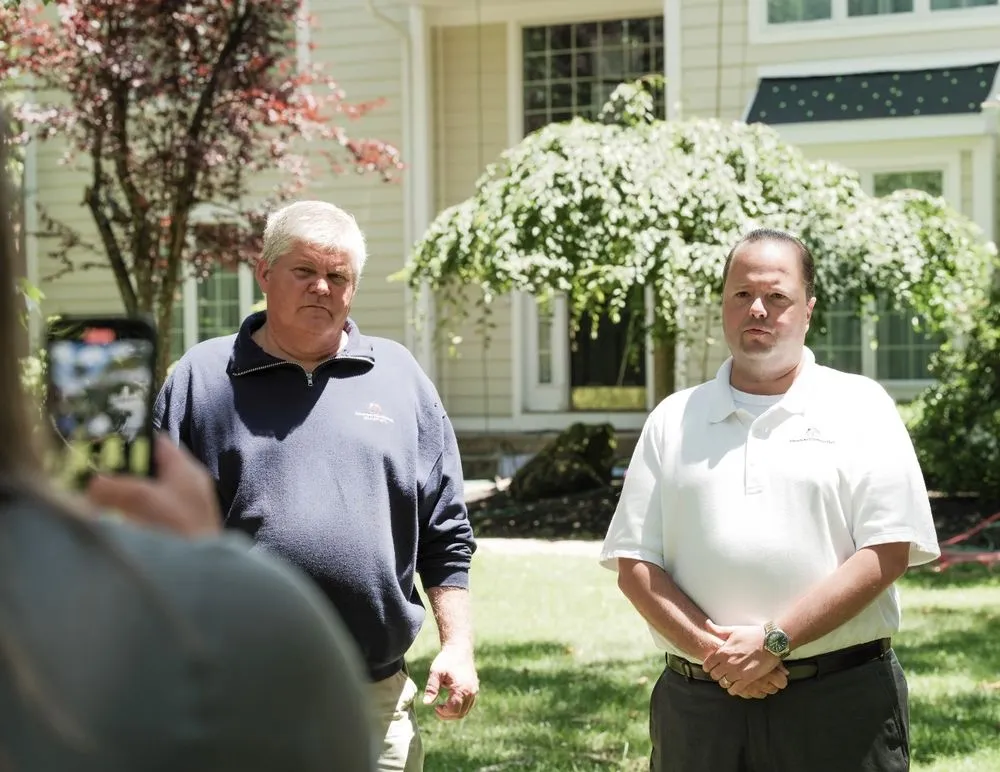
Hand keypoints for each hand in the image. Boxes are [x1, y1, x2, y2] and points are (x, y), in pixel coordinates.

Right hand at [86, 434, 221, 537]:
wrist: (199, 573)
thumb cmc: (178, 528)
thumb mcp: (144, 499)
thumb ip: (114, 487)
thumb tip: (92, 485)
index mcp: (187, 470)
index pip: (158, 443)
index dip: (131, 440)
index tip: (102, 446)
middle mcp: (188, 486)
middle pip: (150, 470)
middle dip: (121, 472)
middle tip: (92, 477)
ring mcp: (183, 511)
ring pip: (147, 495)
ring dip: (123, 497)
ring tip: (95, 501)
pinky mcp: (176, 532)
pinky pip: (148, 517)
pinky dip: (130, 517)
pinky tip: (112, 525)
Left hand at [422, 645, 478, 719]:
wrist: (459, 649)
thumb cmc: (446, 660)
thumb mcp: (435, 672)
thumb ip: (431, 688)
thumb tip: (426, 703)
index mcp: (461, 688)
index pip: (453, 710)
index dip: (443, 713)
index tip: (435, 707)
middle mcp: (470, 691)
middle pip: (460, 714)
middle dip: (448, 715)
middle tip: (437, 710)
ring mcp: (474, 691)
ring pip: (465, 711)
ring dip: (454, 713)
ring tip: (443, 707)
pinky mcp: (475, 689)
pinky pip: (468, 705)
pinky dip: (460, 708)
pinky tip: (450, 701)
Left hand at [702, 622, 782, 697]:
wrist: (771, 642)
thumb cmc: (753, 635)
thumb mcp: (733, 630)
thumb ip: (718, 630)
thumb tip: (707, 624)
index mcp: (723, 651)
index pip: (707, 665)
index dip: (708, 667)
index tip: (711, 667)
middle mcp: (728, 663)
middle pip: (714, 675)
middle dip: (716, 674)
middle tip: (721, 673)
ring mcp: (738, 672)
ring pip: (724, 683)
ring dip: (725, 682)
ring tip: (729, 678)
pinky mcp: (748, 679)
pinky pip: (735, 690)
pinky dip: (734, 689)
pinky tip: (736, 685)